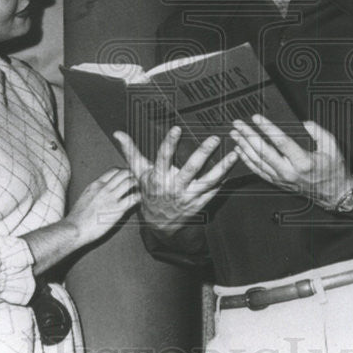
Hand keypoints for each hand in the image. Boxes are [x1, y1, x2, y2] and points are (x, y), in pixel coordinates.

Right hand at [66, 167, 138, 244]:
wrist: (74, 229)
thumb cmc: (77, 217)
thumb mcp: (85, 197)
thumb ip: (96, 191)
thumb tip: (103, 191)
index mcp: (96, 184)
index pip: (114, 170)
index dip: (123, 172)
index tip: (127, 178)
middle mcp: (104, 188)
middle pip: (124, 173)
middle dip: (132, 176)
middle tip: (136, 183)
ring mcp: (111, 198)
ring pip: (130, 182)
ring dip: (137, 185)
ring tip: (139, 191)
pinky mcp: (118, 209)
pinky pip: (133, 198)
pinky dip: (139, 197)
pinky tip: (139, 200)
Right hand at [113, 126, 236, 235]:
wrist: (160, 223)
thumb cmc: (150, 192)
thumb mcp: (139, 173)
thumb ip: (131, 152)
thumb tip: (118, 133)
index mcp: (159, 177)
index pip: (163, 158)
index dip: (169, 143)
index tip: (177, 128)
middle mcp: (174, 187)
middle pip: (190, 169)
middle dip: (203, 153)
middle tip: (214, 138)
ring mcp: (189, 196)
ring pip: (208, 181)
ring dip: (223, 167)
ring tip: (234, 153)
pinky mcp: (200, 203)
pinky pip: (214, 191)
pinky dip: (224, 180)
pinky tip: (233, 168)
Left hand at [230, 115, 351, 209]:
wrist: (335, 194)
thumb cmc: (334, 170)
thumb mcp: (332, 146)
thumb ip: (317, 131)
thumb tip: (302, 123)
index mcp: (303, 161)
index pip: (281, 141)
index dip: (267, 128)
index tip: (256, 117)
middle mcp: (290, 172)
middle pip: (263, 152)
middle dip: (248, 136)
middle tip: (238, 124)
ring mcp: (282, 179)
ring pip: (257, 162)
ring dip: (244, 147)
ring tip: (235, 134)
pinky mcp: (278, 183)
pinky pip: (258, 171)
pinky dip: (247, 161)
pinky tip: (240, 151)